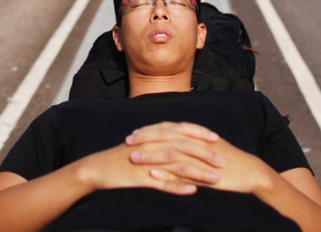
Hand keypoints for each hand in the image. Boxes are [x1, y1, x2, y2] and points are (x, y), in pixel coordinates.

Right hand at [77, 122, 221, 194]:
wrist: (97, 168)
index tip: (216, 138)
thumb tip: (177, 141)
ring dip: (198, 173)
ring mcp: (147, 162)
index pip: (180, 129)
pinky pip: (162, 183)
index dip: (199, 133)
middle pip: (183, 146)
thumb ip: (159, 140)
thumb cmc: (121, 157)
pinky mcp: (141, 178)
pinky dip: (178, 187)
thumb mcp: (142, 144)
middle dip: (205, 153)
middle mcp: (152, 145)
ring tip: (215, 180)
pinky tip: (193, 191)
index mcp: (153, 134)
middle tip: (222, 161)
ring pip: (177, 165)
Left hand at [126, 122, 273, 195]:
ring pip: (170, 152)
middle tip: (127, 141)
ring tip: (133, 158)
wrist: (250, 172)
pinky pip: (182, 172)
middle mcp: (196, 141)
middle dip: (145, 138)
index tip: (134, 133)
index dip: (150, 130)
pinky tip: (152, 175)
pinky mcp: (204, 172)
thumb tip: (175, 143)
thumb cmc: (228, 161)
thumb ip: (192, 144)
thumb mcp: (208, 148)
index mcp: (196, 134)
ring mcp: (199, 156)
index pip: (168, 128)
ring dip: (150, 155)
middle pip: (166, 136)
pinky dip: (166, 173)